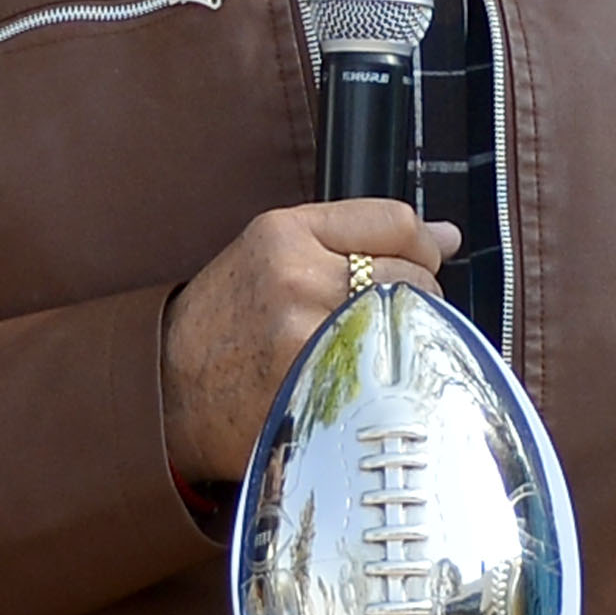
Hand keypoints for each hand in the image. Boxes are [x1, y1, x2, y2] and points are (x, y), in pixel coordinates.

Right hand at [159, 202, 459, 486]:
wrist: (167, 392)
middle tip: (382, 316)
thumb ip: (355, 237)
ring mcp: (309, 335)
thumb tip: (448, 235)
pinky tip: (367, 378)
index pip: (396, 222)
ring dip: (407, 335)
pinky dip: (394, 374)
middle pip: (413, 274)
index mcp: (283, 234)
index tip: (417, 263)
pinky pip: (393, 370)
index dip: (420, 246)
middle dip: (415, 295)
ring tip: (370, 346)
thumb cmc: (224, 324)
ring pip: (409, 322)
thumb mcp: (270, 256)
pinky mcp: (318, 386)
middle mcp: (297, 278)